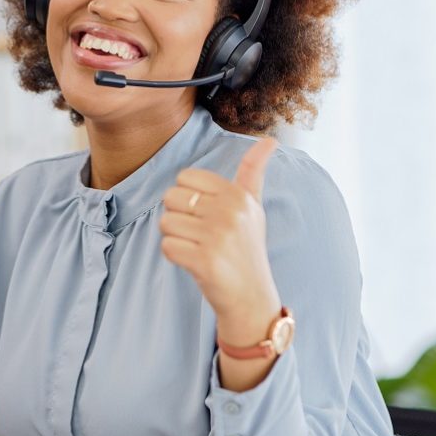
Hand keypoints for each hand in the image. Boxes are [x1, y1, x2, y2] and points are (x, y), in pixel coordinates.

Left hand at [159, 137, 280, 338]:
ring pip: (165, 222)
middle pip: (171, 197)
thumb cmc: (246, 247)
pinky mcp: (205, 261)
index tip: (205, 214)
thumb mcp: (254, 207)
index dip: (187, 197)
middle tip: (200, 234)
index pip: (185, 177)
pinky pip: (167, 246)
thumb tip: (270, 139)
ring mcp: (218, 237)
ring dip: (175, 238)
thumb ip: (253, 172)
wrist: (251, 296)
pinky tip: (194, 262)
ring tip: (198, 248)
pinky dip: (174, 256)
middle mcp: (230, 212)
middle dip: (178, 217)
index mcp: (238, 195)